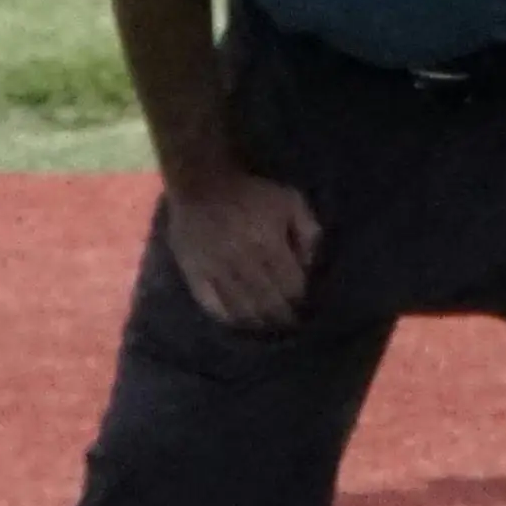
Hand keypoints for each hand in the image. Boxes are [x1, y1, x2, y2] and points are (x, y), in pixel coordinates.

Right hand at [164, 166, 319, 331]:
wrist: (201, 181)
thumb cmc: (251, 192)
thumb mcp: (290, 200)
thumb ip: (308, 232)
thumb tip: (311, 266)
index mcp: (268, 244)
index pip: (290, 287)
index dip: (299, 301)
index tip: (303, 306)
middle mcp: (242, 262)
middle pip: (268, 303)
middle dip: (282, 317)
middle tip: (289, 322)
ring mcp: (215, 270)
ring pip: (241, 310)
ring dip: (258, 322)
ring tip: (267, 324)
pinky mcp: (194, 273)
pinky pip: (212, 306)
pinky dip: (228, 318)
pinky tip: (239, 320)